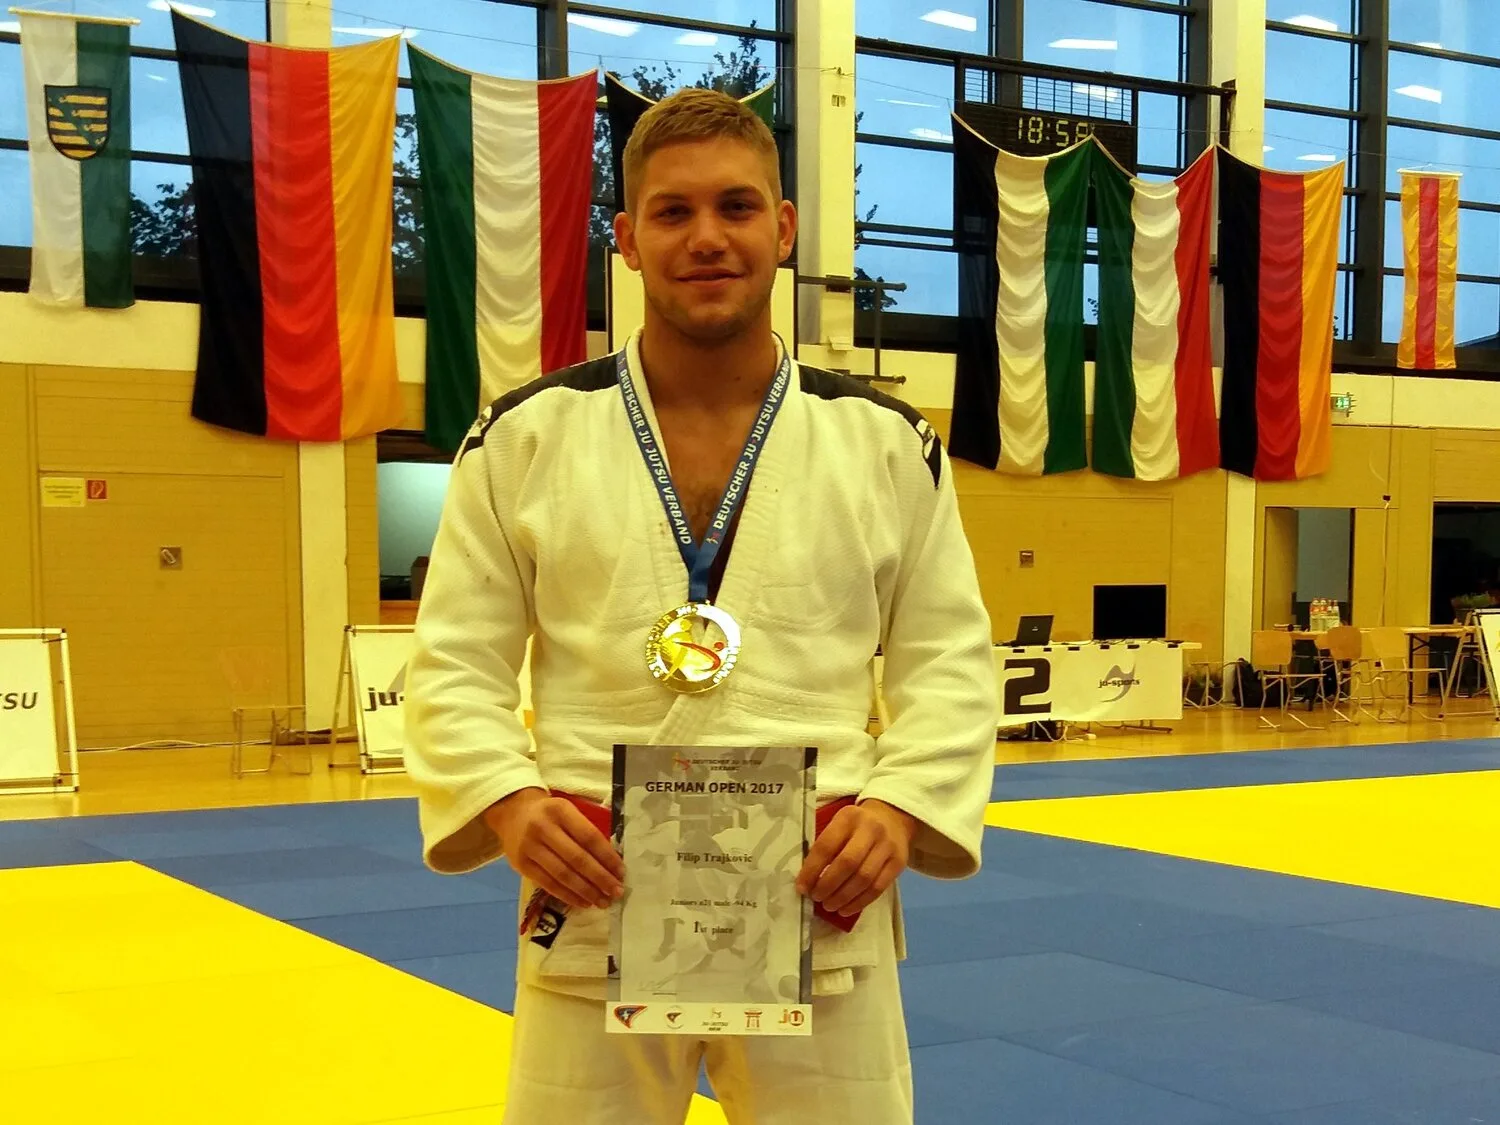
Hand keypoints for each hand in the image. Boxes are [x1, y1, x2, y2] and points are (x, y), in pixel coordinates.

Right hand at [483, 788, 624, 910]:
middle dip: (600, 878)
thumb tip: (611, 864)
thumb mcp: (567, 811)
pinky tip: (583, 902)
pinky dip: (568, 896)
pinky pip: (548, 884)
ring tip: (603, 902)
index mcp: (560, 811)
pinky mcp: (521, 865)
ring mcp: (530, 848)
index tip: (621, 872)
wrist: (513, 812)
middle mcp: (543, 828)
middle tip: (616, 892)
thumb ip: (585, 831)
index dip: (607, 857)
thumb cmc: (549, 814)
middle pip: (577, 858)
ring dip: (586, 891)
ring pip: (563, 875)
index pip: (589, 837)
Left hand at [796, 799, 918, 917]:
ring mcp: (887, 846)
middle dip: (828, 885)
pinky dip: (860, 902)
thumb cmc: (857, 825)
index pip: (826, 846)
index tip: (802, 887)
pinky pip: (878, 888)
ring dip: (843, 897)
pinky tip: (846, 909)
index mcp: (848, 817)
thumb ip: (826, 845)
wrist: (892, 818)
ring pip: (864, 878)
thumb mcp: (840, 823)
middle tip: (817, 898)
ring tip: (830, 906)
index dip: (812, 870)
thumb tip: (807, 879)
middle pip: (847, 863)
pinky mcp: (899, 862)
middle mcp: (870, 830)